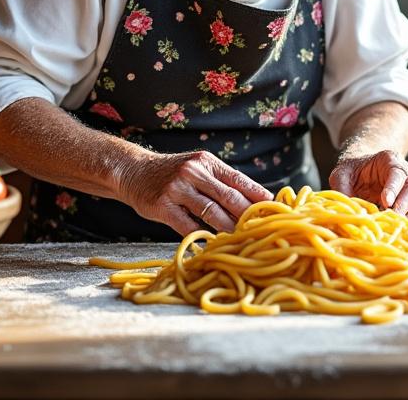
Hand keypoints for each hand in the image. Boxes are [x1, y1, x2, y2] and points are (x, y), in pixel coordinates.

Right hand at [121, 150, 272, 235]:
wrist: (133, 171)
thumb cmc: (173, 174)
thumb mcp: (197, 168)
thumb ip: (220, 182)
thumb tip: (254, 201)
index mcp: (207, 162)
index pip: (238, 180)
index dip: (257, 195)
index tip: (274, 209)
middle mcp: (194, 172)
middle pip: (228, 197)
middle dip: (247, 215)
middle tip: (262, 229)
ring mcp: (177, 189)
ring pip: (211, 212)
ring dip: (229, 228)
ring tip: (242, 240)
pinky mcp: (162, 206)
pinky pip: (187, 226)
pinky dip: (201, 237)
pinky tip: (211, 245)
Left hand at [329, 149, 407, 220]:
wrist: (359, 173)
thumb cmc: (351, 173)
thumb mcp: (341, 175)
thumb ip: (342, 188)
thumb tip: (346, 211)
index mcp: (389, 161)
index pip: (396, 173)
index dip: (393, 188)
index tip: (386, 202)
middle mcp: (405, 175)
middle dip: (405, 204)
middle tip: (393, 217)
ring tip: (397, 227)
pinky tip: (400, 231)